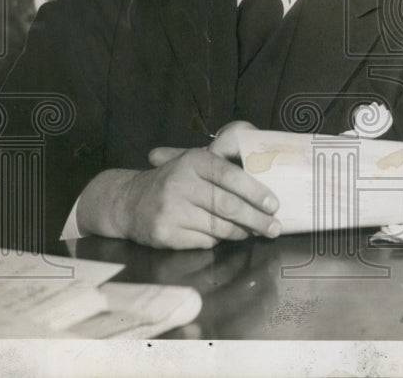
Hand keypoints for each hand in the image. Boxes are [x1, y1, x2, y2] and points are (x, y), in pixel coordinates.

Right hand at [78, 121, 280, 249]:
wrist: (129, 202)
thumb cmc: (174, 181)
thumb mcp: (194, 163)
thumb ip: (224, 164)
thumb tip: (266, 168)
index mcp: (193, 161)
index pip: (230, 176)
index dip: (255, 191)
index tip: (274, 204)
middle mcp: (180, 183)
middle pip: (228, 205)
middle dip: (256, 219)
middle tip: (273, 227)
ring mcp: (170, 209)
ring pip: (219, 227)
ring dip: (242, 232)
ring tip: (255, 232)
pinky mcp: (165, 233)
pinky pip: (204, 241)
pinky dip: (219, 240)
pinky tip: (225, 236)